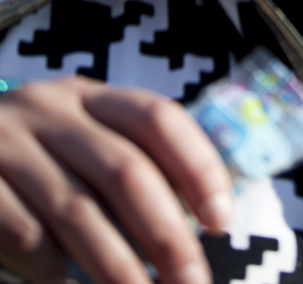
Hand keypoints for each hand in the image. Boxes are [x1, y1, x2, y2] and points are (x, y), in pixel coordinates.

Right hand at [0, 77, 233, 283]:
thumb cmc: (32, 157)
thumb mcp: (76, 140)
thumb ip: (124, 162)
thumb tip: (195, 221)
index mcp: (89, 97)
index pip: (158, 118)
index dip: (197, 166)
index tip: (221, 220)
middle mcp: (51, 112)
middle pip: (125, 170)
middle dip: (166, 234)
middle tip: (191, 282)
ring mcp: (9, 147)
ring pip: (78, 212)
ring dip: (118, 266)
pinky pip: (27, 236)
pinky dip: (54, 270)